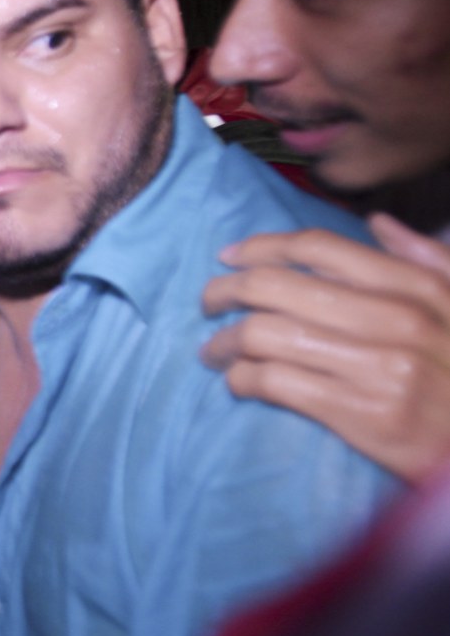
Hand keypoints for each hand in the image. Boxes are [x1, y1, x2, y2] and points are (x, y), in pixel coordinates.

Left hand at [202, 215, 449, 483]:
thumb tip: (377, 223)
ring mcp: (378, 367)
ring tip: (214, 351)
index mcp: (417, 288)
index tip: (227, 257)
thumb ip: (427, 262)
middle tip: (208, 303)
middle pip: (275, 286)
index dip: (260, 247)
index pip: (318, 249)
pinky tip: (238, 382)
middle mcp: (397, 320)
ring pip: (263, 333)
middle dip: (225, 291)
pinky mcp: (360, 412)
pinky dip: (241, 379)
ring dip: (223, 341)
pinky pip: (273, 381)